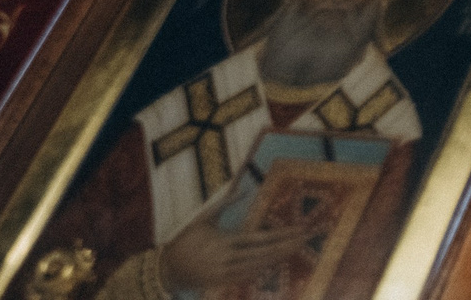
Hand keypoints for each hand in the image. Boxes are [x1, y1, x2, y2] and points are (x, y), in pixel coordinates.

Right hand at [162, 209, 303, 290]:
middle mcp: (226, 258)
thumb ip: (226, 202)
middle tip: (304, 239)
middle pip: (263, 254)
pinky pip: (244, 278)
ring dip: (276, 259)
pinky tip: (273, 264)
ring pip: (257, 267)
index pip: (259, 238)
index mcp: (224, 241)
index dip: (281, 235)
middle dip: (285, 247)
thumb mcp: (205, 217)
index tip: (298, 230)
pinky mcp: (219, 284)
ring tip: (294, 250)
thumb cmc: (187, 238)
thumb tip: (244, 187)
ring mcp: (223, 273)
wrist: (166, 268)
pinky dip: (260, 271)